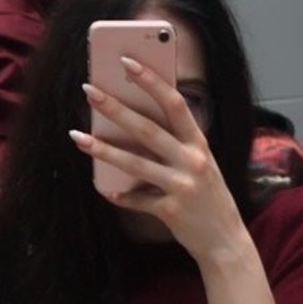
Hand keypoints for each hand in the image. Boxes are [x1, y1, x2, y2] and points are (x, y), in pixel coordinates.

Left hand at [70, 59, 246, 264]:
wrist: (225, 241)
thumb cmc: (209, 197)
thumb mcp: (202, 164)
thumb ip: (178, 144)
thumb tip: (137, 119)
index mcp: (200, 144)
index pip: (175, 104)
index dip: (151, 81)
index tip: (127, 62)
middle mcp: (193, 161)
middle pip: (147, 129)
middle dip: (115, 108)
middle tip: (88, 90)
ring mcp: (182, 186)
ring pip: (135, 163)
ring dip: (103, 149)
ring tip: (77, 137)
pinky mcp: (171, 211)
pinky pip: (137, 200)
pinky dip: (119, 195)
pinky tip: (104, 188)